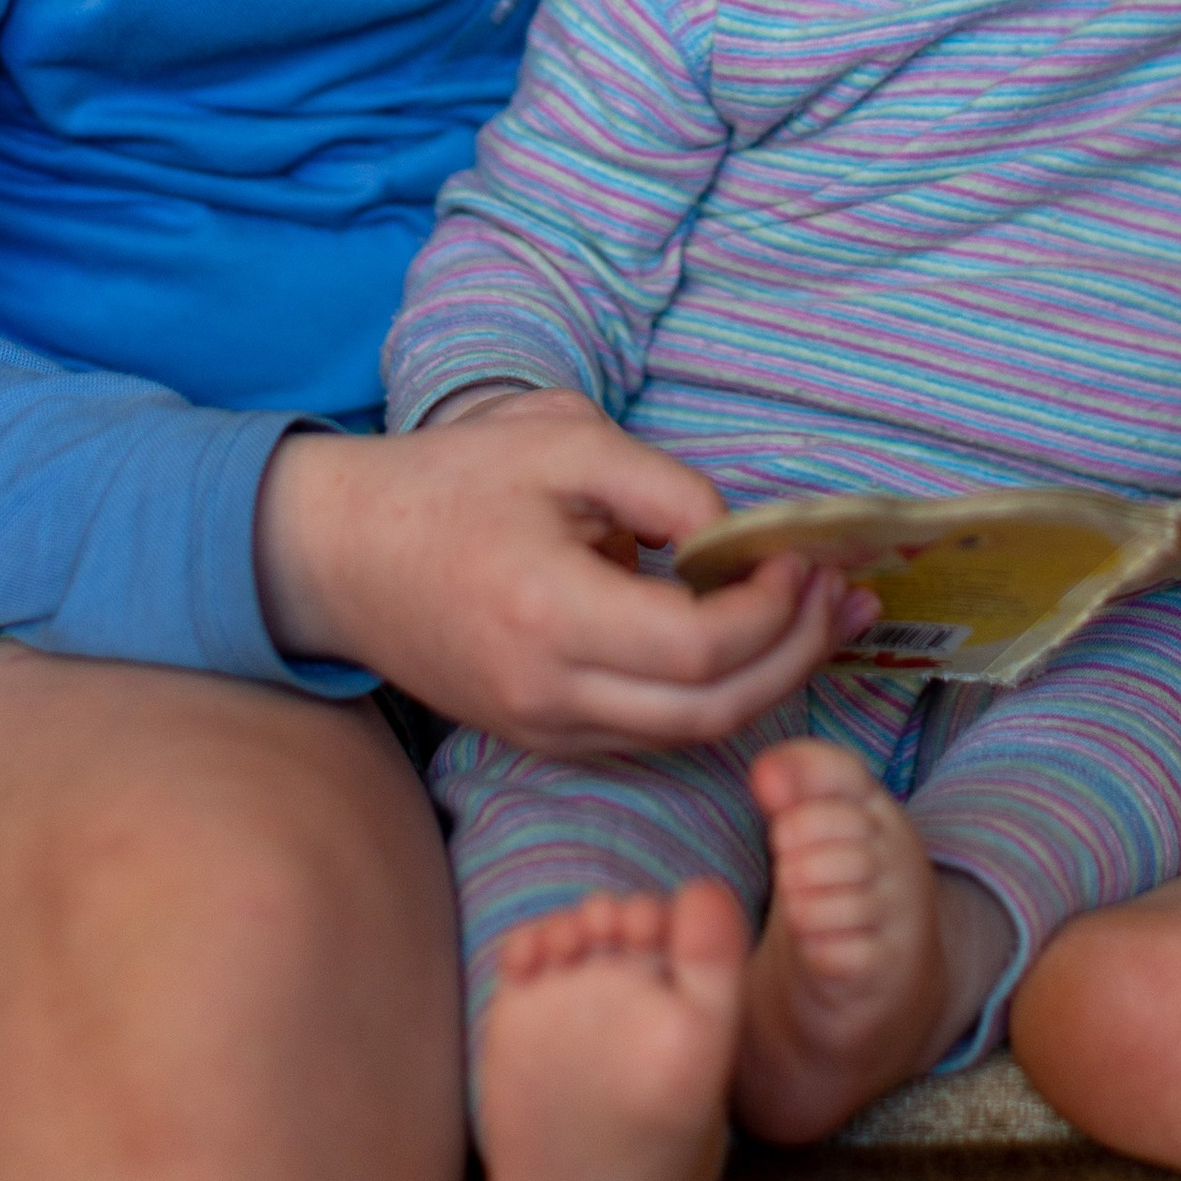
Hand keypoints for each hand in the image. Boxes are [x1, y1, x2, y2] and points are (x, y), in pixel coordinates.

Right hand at [253, 389, 862, 757]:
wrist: (339, 554)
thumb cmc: (448, 483)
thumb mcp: (561, 442)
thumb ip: (662, 486)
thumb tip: (737, 537)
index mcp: (552, 613)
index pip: (702, 647)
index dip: (774, 609)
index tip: (804, 555)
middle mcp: (551, 693)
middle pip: (714, 711)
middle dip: (796, 653)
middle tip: (840, 594)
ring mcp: (545, 728)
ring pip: (690, 736)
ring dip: (770, 682)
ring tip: (823, 619)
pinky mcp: (542, 738)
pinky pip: (650, 734)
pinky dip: (714, 698)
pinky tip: (751, 645)